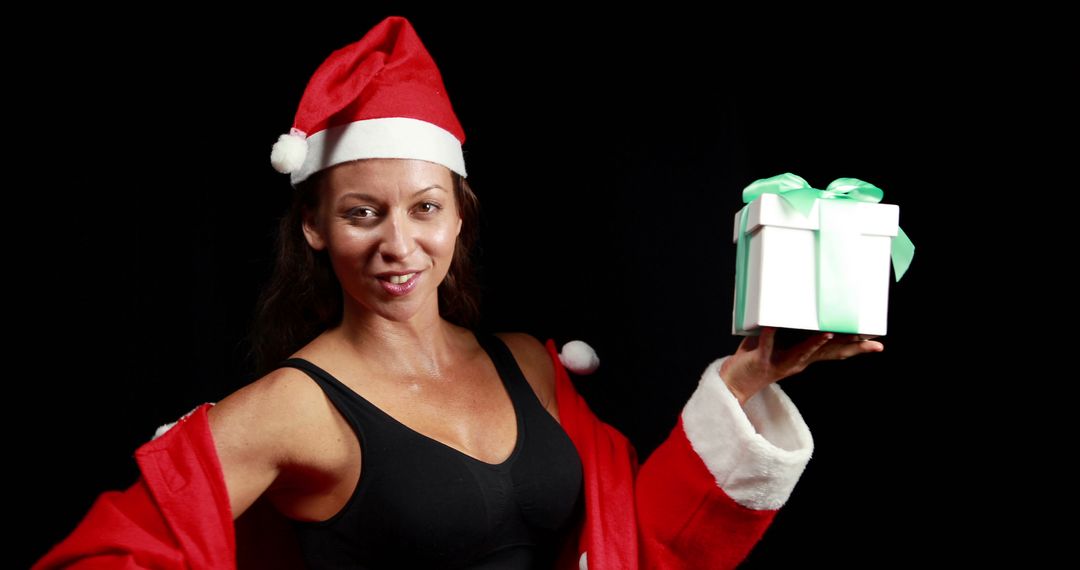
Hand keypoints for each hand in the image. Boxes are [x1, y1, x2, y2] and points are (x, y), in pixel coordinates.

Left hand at [719, 327, 883, 404]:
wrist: (736, 382)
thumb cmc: (760, 358)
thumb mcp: (783, 344)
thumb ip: (796, 331)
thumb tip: (808, 311)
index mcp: (805, 357)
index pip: (835, 351)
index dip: (855, 345)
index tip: (876, 339)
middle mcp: (797, 361)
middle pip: (827, 354)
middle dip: (849, 346)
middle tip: (872, 342)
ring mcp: (779, 362)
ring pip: (801, 353)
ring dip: (815, 343)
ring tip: (829, 333)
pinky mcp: (760, 360)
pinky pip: (766, 346)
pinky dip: (769, 336)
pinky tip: (773, 324)